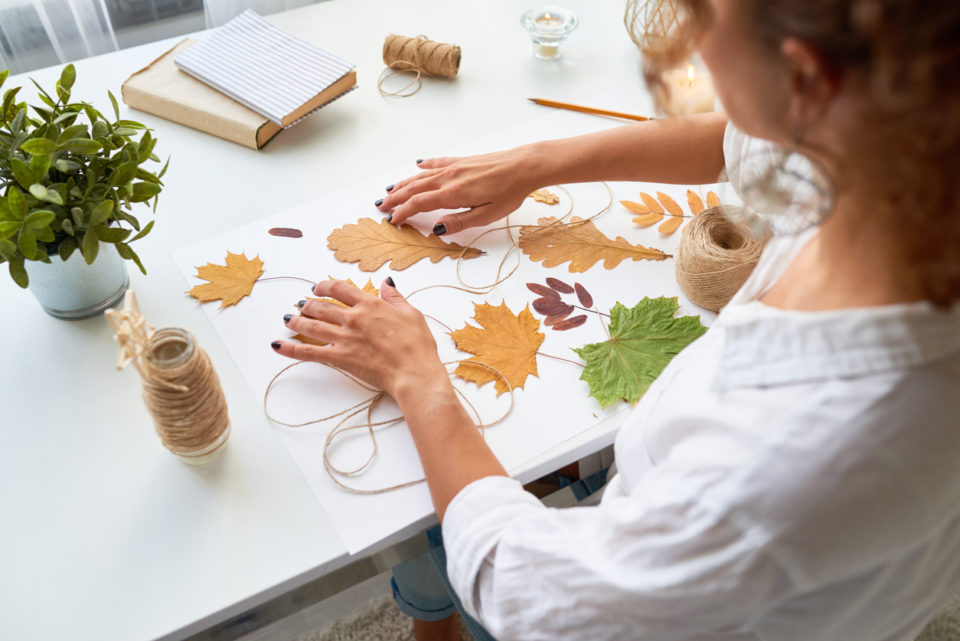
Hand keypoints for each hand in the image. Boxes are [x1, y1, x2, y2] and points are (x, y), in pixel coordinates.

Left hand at [271, 279, 449, 400]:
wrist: (413, 372)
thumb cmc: (417, 345)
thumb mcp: (411, 314)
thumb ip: (395, 298)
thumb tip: (386, 283)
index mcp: (370, 305)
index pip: (340, 288)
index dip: (325, 286)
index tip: (318, 287)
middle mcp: (353, 318)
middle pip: (321, 306)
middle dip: (308, 304)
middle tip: (300, 305)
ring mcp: (344, 338)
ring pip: (312, 326)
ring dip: (296, 321)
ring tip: (287, 319)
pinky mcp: (339, 357)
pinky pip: (309, 352)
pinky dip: (291, 349)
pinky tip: (278, 345)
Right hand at [376, 145, 545, 233]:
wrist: (525, 166)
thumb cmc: (510, 192)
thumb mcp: (486, 215)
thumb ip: (459, 222)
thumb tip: (436, 228)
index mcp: (453, 194)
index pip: (419, 204)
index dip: (403, 212)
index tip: (392, 220)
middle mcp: (449, 178)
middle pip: (414, 188)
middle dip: (396, 198)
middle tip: (381, 206)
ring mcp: (455, 167)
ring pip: (422, 176)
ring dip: (404, 183)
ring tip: (390, 189)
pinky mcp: (463, 161)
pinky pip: (437, 163)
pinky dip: (424, 166)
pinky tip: (417, 165)